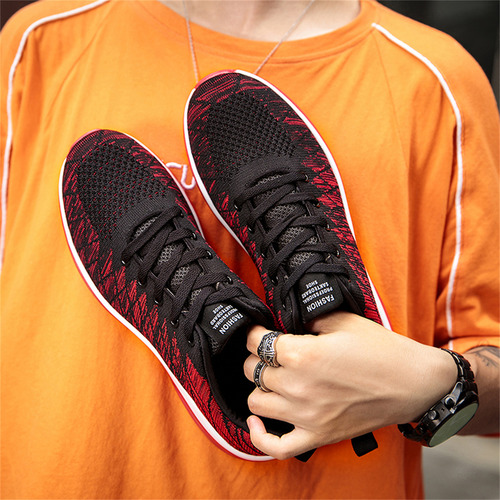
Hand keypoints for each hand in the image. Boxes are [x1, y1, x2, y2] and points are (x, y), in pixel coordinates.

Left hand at [244, 311, 456, 458]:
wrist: (412, 382)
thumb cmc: (380, 349)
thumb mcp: (341, 320)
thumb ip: (307, 320)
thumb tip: (286, 323)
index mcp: (303, 354)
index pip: (257, 342)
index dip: (254, 333)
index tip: (258, 331)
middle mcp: (298, 386)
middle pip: (253, 370)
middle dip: (258, 357)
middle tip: (271, 352)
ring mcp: (306, 416)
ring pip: (256, 402)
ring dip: (259, 387)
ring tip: (272, 378)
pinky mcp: (317, 436)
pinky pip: (275, 446)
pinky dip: (259, 435)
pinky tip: (258, 419)